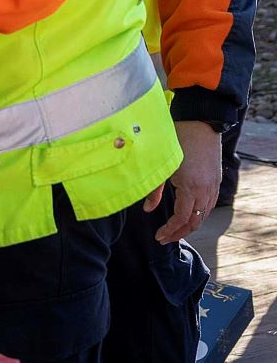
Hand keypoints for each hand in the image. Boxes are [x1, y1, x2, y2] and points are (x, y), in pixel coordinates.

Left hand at [155, 119, 221, 242]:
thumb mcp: (161, 167)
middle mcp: (206, 190)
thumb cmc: (176, 142)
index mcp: (191, 188)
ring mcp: (214, 185)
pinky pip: (209, 204)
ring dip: (190, 225)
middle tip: (165, 239)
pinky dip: (198, 214)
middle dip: (180, 233)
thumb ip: (154, 190)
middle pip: (195, 221)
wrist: (199, 124)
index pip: (182, 219)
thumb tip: (147, 210)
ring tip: (174, 230)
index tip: (158, 237)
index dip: (170, 230)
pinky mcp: (216, 180)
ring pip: (204, 214)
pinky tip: (187, 215)